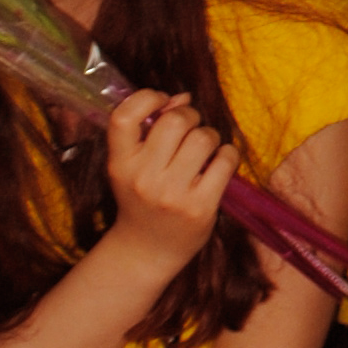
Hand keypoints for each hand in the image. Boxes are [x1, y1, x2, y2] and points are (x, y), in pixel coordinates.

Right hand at [101, 90, 236, 277]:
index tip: (163, 101)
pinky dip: (228, 154)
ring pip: (203, 137)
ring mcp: (172, 194)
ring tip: (205, 149)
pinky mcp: (200, 207)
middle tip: (191, 128)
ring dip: (210, 136)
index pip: (124, 116)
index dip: (147, 98)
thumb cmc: (141, 199)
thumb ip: (147, 131)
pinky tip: (220, 162)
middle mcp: (143, 177)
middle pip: (175, 121)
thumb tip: (182, 96)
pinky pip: (225, 161)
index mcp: (120, 163)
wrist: (147, 250)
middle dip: (190, 116)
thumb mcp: (130, 166)